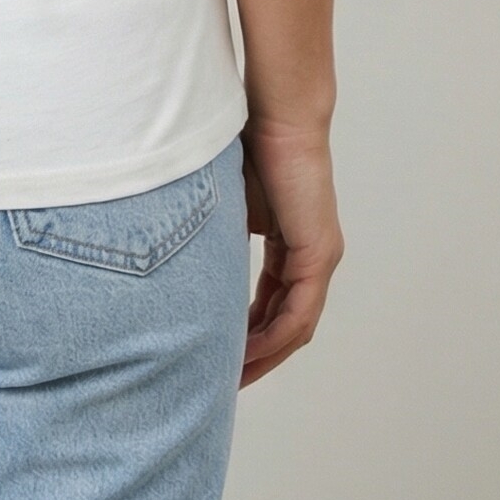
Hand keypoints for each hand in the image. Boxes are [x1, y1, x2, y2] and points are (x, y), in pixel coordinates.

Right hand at [238, 117, 342, 387]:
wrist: (279, 116)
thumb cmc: (250, 147)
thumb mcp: (226, 206)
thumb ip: (217, 236)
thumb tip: (179, 259)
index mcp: (292, 246)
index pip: (271, 304)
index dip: (247, 333)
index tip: (220, 354)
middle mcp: (312, 258)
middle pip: (286, 325)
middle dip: (256, 356)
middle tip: (225, 383)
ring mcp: (320, 259)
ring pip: (294, 327)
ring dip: (264, 356)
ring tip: (231, 379)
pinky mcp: (320, 255)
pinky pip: (298, 314)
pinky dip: (272, 338)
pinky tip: (246, 353)